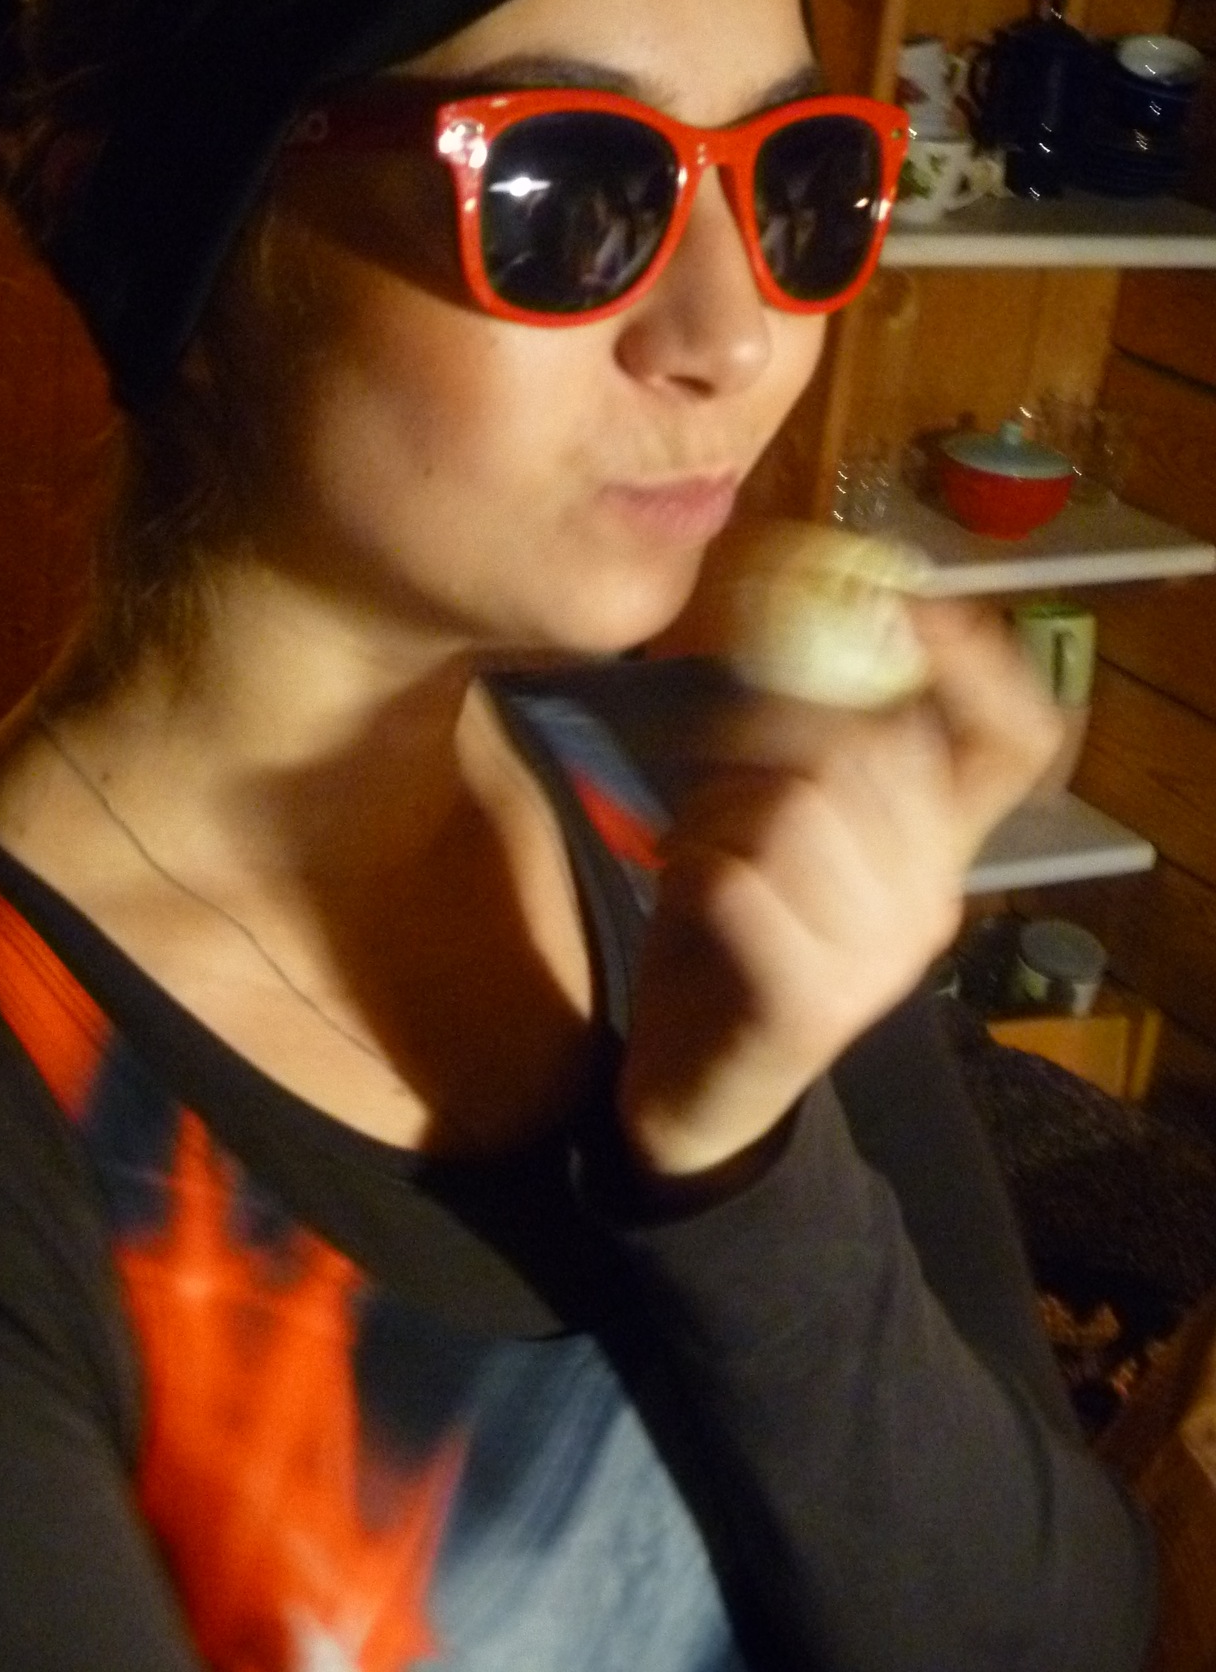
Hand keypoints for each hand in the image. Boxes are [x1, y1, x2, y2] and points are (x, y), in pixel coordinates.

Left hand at [616, 601, 1061, 1182]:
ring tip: (698, 843)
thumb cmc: (741, 933)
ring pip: (798, 807)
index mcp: (936, 848)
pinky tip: (685, 889)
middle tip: (716, 770)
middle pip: (876, 749)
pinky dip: (694, 867)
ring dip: (720, 807)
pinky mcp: (810, 1006)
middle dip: (772, 732)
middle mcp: (929, 898)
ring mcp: (877, 957)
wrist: (701, 1093)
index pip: (1016, 744)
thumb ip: (809, 742)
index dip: (982, 665)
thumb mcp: (782, 827)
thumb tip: (804, 621)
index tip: (916, 608)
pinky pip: (743, 883)